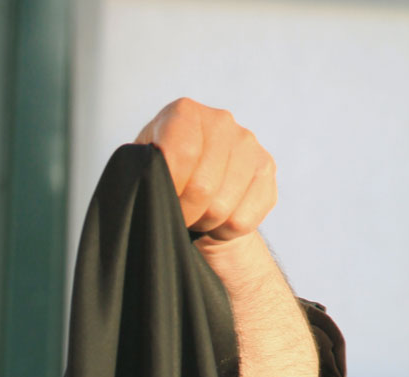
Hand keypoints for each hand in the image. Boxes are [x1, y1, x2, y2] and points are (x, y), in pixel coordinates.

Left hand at [134, 98, 276, 243]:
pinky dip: (224, 231)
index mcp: (183, 113)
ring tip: (197, 215)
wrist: (194, 200)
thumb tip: (154, 185)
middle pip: (203, 187)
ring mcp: (248, 144)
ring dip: (204, 223)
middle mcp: (220, 121)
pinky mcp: (266, 170)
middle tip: (178, 213)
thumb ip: (146, 173)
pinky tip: (217, 218)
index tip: (160, 200)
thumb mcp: (142, 173)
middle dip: (185, 212)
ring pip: (223, 208)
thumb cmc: (160, 185)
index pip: (182, 155)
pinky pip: (242, 219)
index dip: (169, 189)